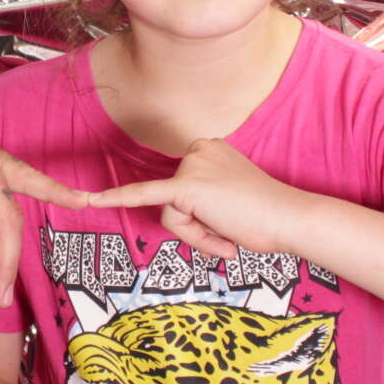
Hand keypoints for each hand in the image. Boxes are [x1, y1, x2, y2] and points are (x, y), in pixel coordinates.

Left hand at [86, 138, 311, 261]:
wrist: (290, 218)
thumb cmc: (269, 216)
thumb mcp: (232, 200)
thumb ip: (206, 203)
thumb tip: (188, 217)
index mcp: (209, 149)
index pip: (185, 190)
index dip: (205, 217)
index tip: (235, 217)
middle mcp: (197, 149)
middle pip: (175, 202)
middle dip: (198, 226)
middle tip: (232, 228)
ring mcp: (191, 166)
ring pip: (173, 216)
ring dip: (199, 234)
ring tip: (229, 233)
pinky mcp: (186, 186)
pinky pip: (146, 196)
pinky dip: (117, 198)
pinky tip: (93, 200)